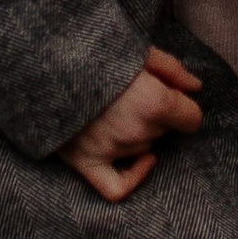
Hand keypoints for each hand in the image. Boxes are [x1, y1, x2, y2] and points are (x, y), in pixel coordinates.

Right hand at [58, 48, 203, 200]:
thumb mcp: (137, 50)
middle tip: (133, 93)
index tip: (170, 96)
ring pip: (143, 147)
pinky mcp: (85, 162)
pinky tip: (141, 159)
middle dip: (157, 114)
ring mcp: (111, 150)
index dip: (183, 106)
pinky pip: (118, 189)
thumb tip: (196, 88)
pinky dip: (134, 176)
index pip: (192, 119)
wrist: (40, 63)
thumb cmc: (92, 52)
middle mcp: (135, 131)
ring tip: (116, 107)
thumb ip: (172, 70)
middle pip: (165, 132)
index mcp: (154, 102)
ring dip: (138, 133)